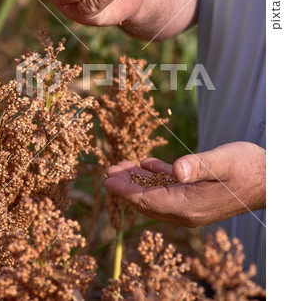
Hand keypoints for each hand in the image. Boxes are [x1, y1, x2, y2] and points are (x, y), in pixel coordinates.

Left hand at [105, 142, 265, 226]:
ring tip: (122, 166)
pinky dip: (157, 177)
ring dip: (139, 180)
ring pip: (157, 195)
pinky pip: (171, 190)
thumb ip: (197, 166)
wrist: (269, 178)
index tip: (107, 180)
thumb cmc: (247, 167)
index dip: (126, 190)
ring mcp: (192, 206)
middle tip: (109, 170)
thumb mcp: (222, 162)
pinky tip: (148, 164)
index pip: (148, 200)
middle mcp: (187, 211)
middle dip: (127, 186)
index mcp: (190, 205)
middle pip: (148, 200)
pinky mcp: (197, 198)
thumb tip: (174, 170)